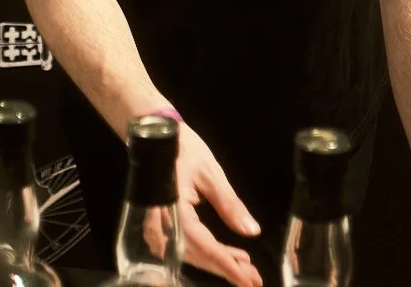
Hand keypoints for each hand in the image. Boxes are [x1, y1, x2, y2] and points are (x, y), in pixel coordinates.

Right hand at [171, 121, 262, 286]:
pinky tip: (229, 256)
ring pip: (191, 255)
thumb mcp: (211, 174)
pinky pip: (184, 247)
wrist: (156, 137)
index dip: (227, 266)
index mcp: (173, 209)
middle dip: (227, 269)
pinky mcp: (161, 227)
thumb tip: (252, 231)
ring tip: (247, 269)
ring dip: (219, 263)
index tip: (248, 280)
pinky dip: (207, 254)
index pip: (203, 246)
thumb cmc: (183, 149)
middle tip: (254, 279)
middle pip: (197, 255)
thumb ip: (230, 205)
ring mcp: (157, 228)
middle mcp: (161, 223)